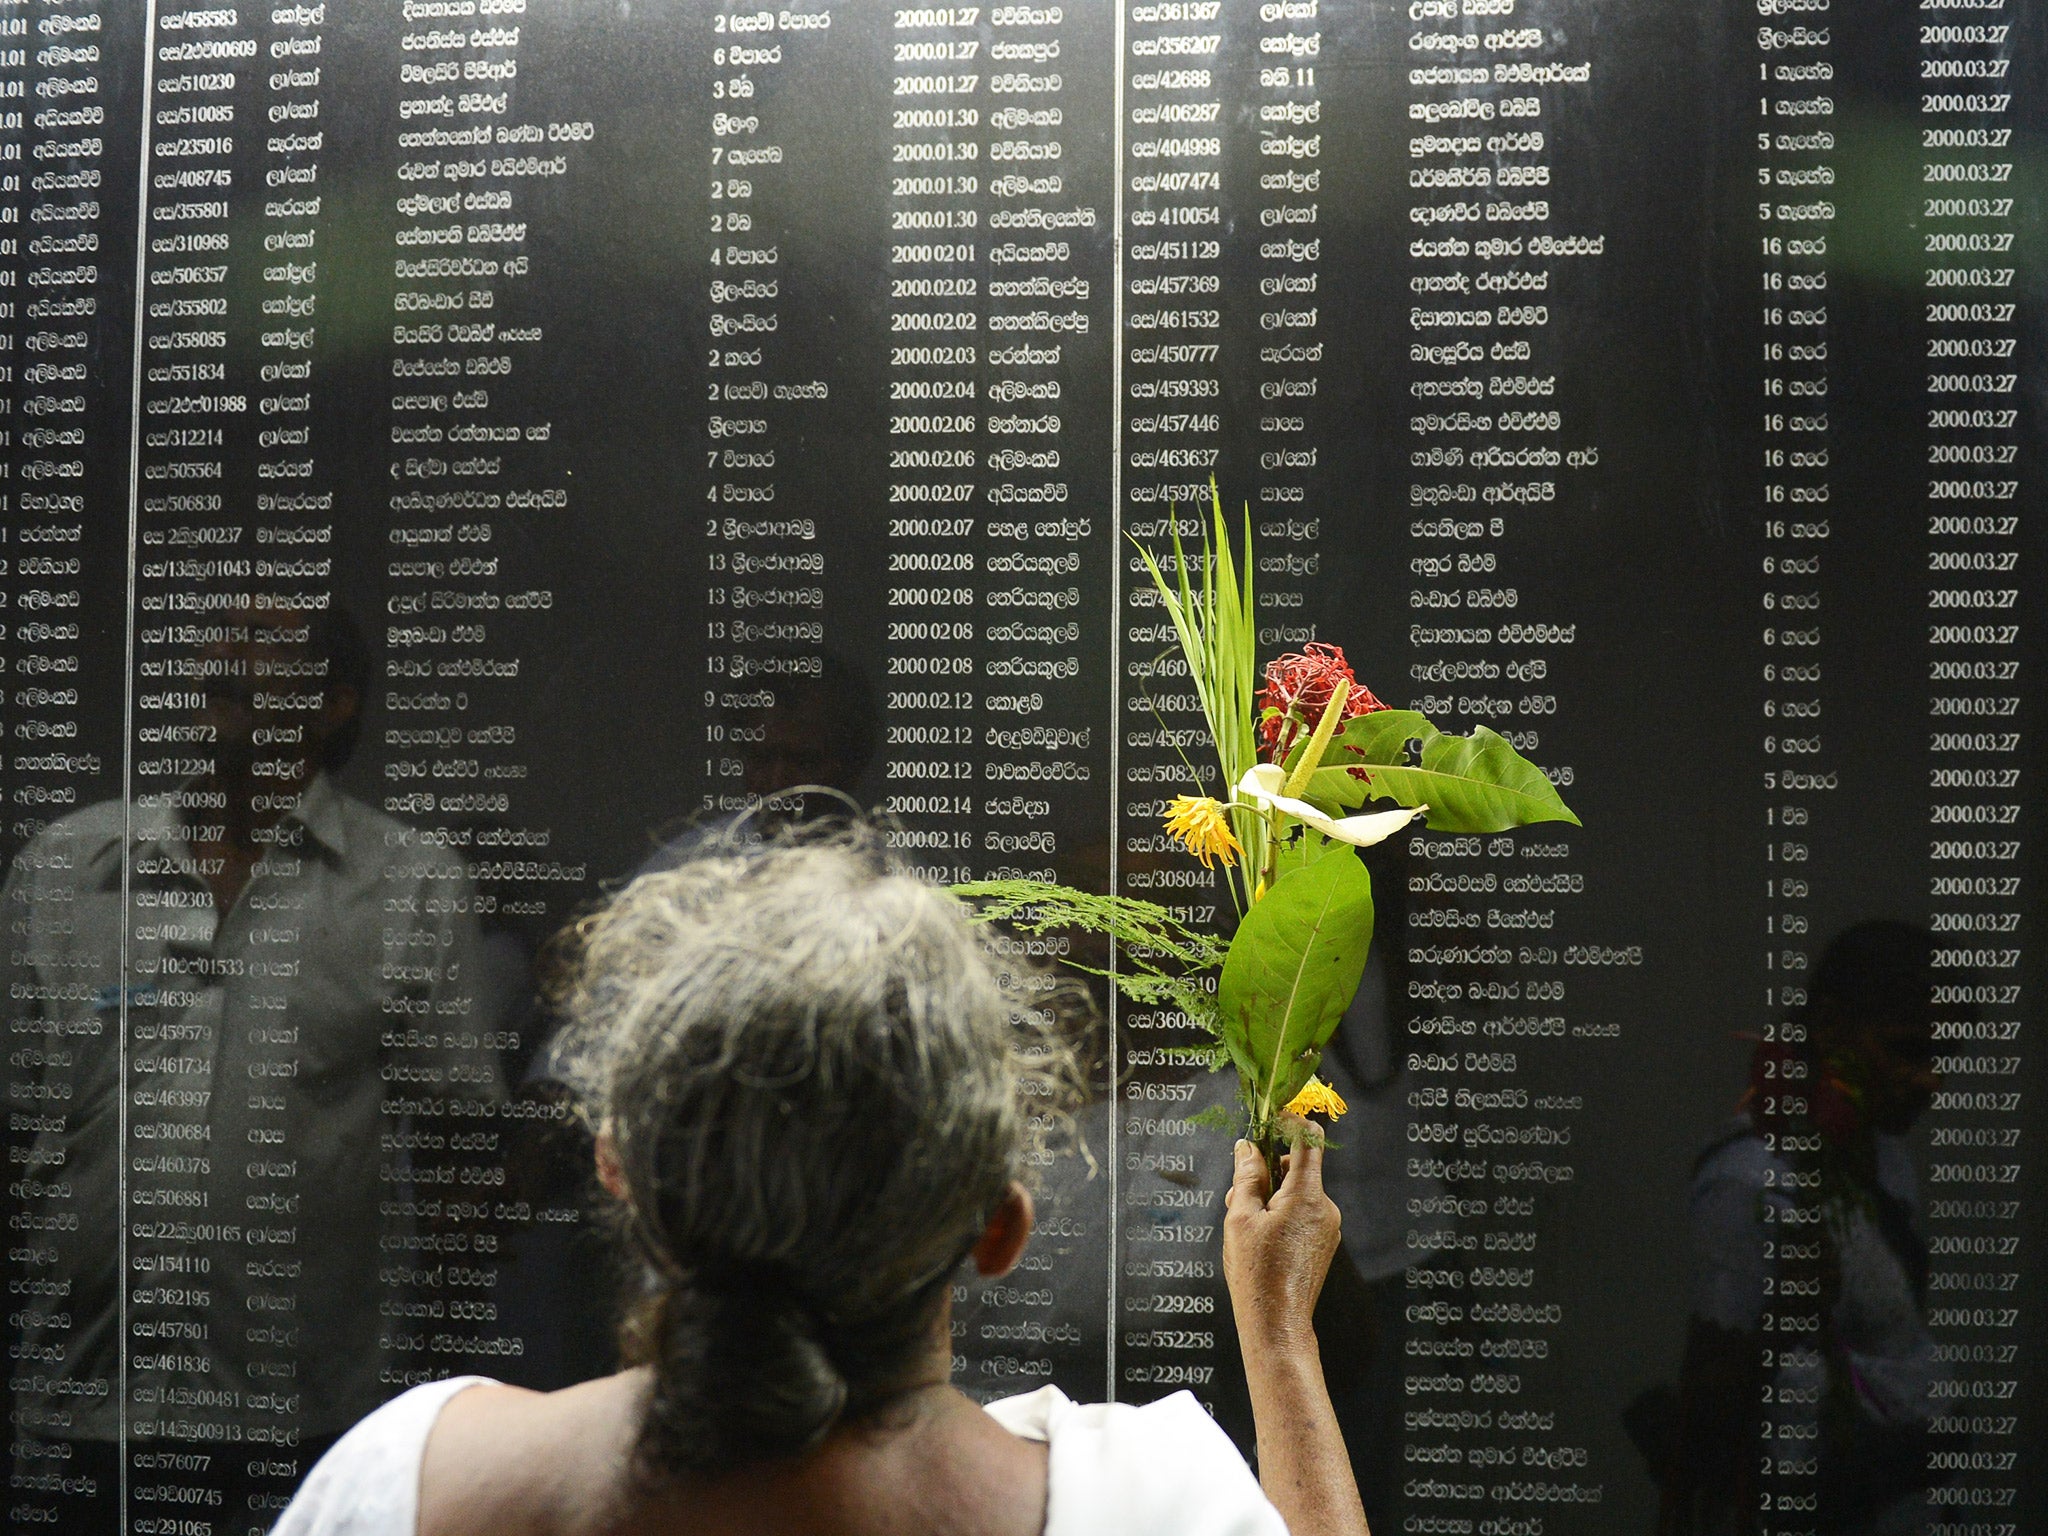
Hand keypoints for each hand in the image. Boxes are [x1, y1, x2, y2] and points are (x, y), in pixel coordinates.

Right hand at [1223, 1133, 1341, 1355]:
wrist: (1277, 1323)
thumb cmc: (1257, 1272)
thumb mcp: (1241, 1217)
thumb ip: (1246, 1176)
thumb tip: (1247, 1147)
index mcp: (1307, 1195)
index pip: (1309, 1139)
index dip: (1289, 1122)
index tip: (1268, 1120)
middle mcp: (1325, 1208)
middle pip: (1297, 1168)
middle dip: (1266, 1172)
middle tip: (1237, 1196)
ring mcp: (1328, 1227)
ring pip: (1297, 1193)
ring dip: (1270, 1197)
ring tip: (1244, 1225)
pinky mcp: (1323, 1243)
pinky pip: (1303, 1214)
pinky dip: (1281, 1215)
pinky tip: (1260, 1240)